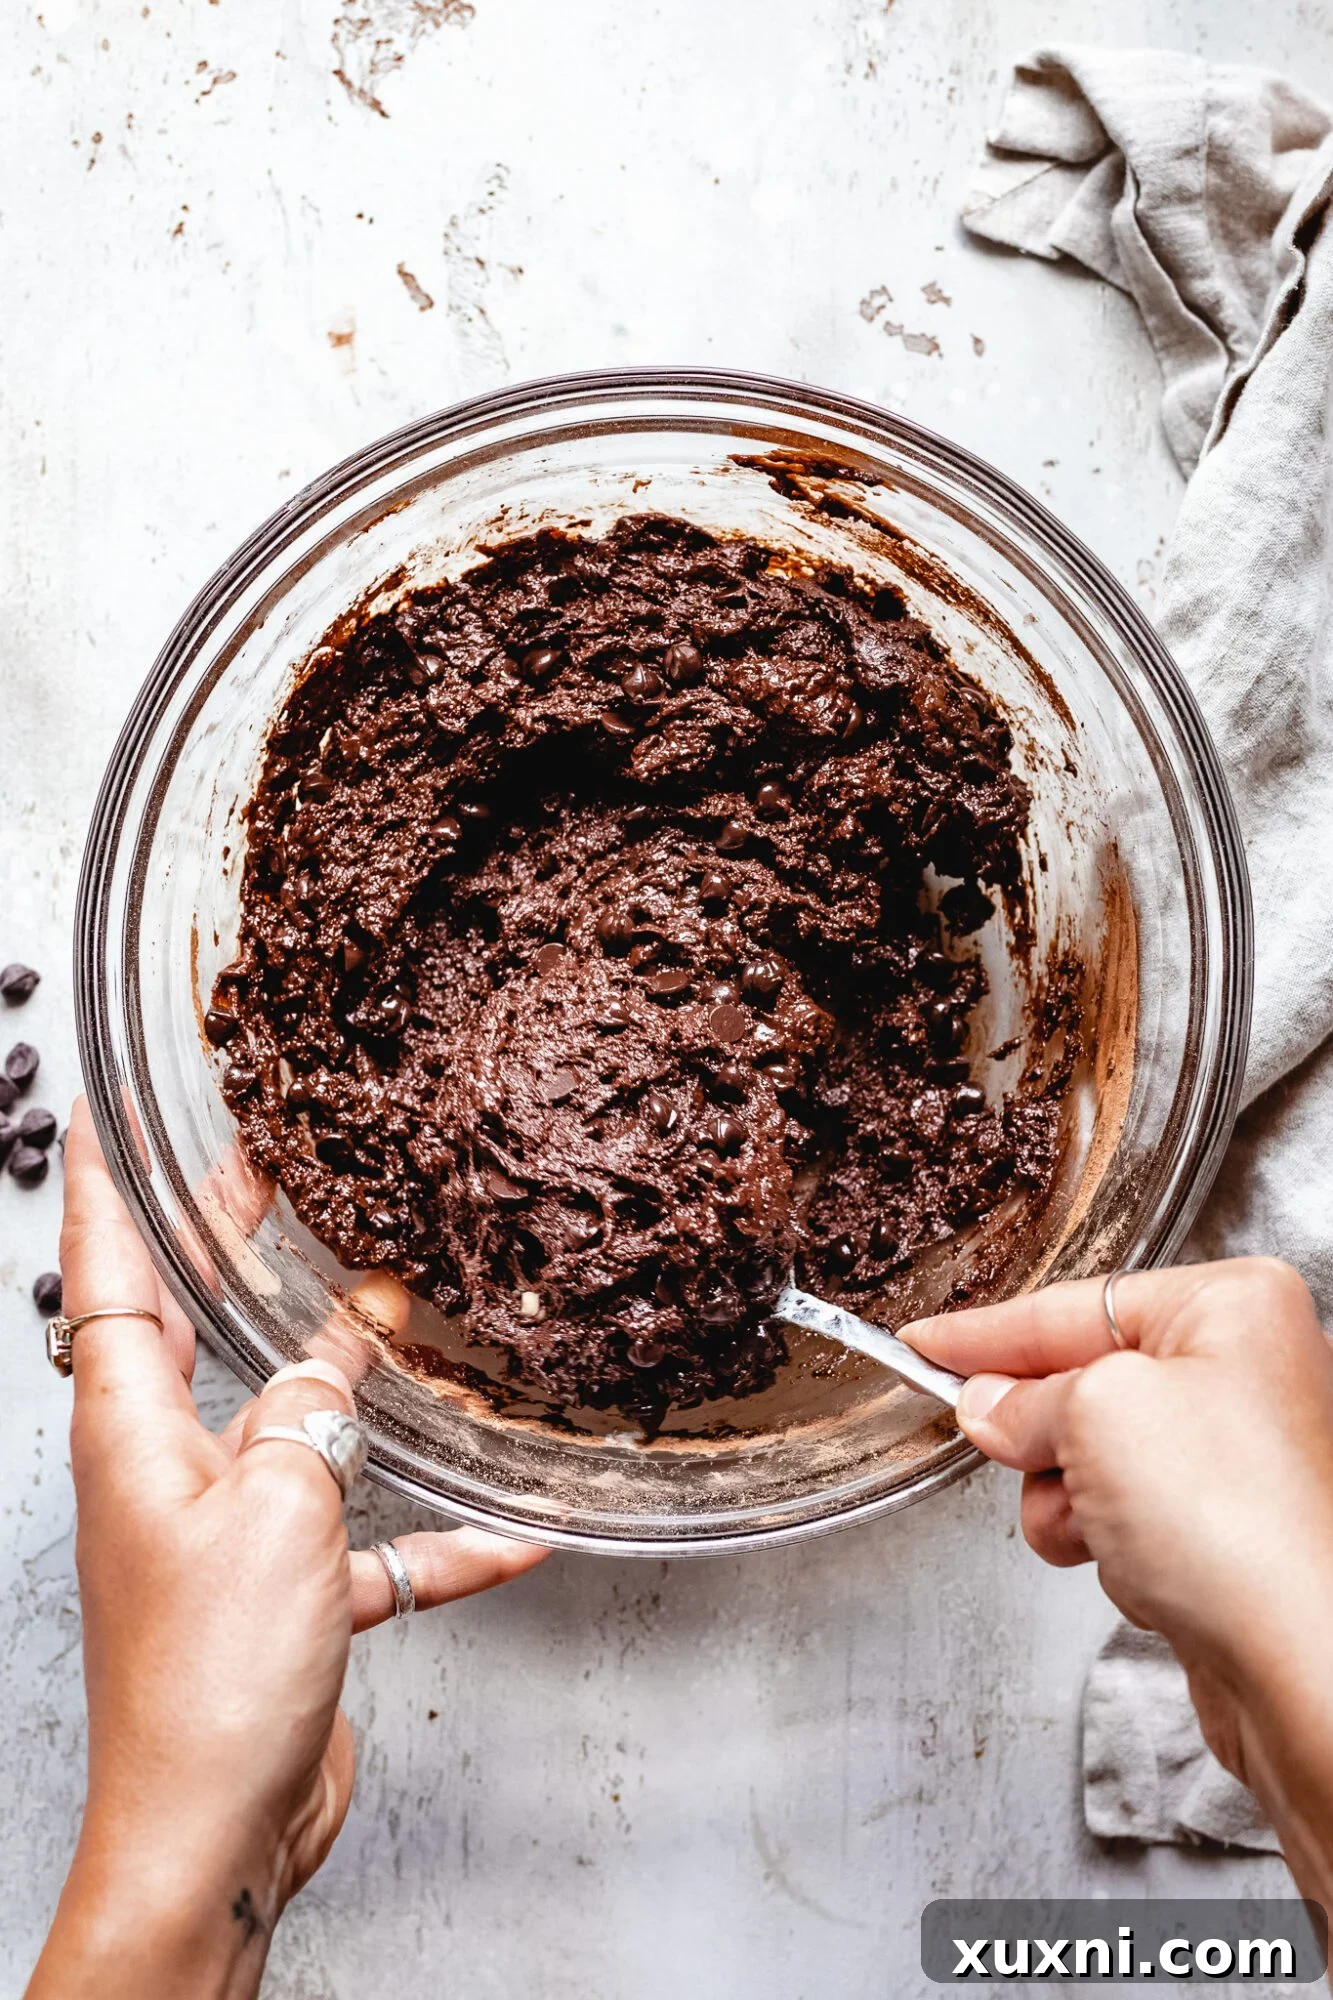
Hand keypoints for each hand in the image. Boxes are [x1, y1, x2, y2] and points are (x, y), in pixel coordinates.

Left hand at [28, 1100, 547, 1999]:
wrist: (212, 1830)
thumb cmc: (208, 1677)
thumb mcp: (278, 1506)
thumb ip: (315, 1410)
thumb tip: (349, 1344)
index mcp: (134, 1431)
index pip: (105, 1278)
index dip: (103, 1191)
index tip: (100, 1119)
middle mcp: (170, 1470)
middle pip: (197, 1331)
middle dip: (229, 1248)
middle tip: (269, 1171)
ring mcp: (226, 1533)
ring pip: (296, 1426)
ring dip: (355, 1385)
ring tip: (410, 1315)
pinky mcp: (280, 1595)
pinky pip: (365, 1544)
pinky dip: (430, 1541)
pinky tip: (508, 1535)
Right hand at [902, 1260, 1332, 1898]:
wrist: (1300, 1665)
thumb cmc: (1242, 1530)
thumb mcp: (1095, 1414)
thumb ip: (1024, 1397)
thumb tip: (989, 1408)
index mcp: (1234, 1307)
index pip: (1075, 1306)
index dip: (989, 1333)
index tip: (930, 1342)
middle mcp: (1244, 1372)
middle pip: (1081, 1383)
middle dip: (1045, 1435)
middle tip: (1019, 1451)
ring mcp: (1236, 1456)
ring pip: (1090, 1459)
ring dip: (1070, 1501)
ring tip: (1101, 1528)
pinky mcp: (1224, 1531)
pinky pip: (1120, 1519)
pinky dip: (1105, 1545)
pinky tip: (1136, 1570)